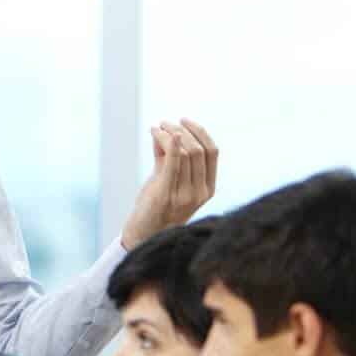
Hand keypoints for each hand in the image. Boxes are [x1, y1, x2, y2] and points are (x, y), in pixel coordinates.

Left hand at [120, 119, 217, 249]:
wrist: (143, 235)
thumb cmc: (156, 207)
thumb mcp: (168, 181)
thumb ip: (169, 159)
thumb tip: (166, 132)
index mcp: (208, 188)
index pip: (212, 152)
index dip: (200, 132)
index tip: (185, 121)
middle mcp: (200, 192)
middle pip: (198, 150)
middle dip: (182, 130)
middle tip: (165, 122)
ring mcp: (184, 196)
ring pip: (184, 153)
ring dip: (169, 134)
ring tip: (157, 127)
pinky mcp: (166, 195)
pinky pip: (172, 164)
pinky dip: (168, 144)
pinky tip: (159, 132)